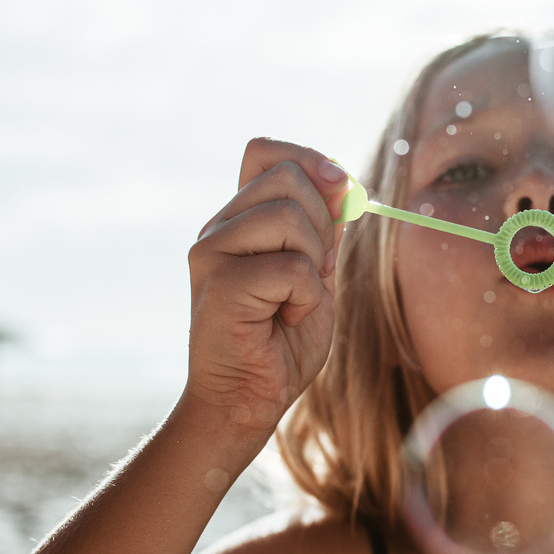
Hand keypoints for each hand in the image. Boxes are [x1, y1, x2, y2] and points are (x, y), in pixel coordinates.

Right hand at [183, 138, 347, 433]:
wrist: (245, 401)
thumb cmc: (280, 343)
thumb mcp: (315, 275)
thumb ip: (323, 230)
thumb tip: (340, 180)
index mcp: (238, 220)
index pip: (264, 152)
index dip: (309, 160)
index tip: (340, 189)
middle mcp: (218, 228)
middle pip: (287, 178)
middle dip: (322, 223)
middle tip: (313, 273)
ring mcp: (212, 252)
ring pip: (291, 218)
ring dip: (314, 263)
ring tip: (295, 299)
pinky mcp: (219, 283)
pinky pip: (292, 267)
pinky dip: (307, 298)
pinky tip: (284, 320)